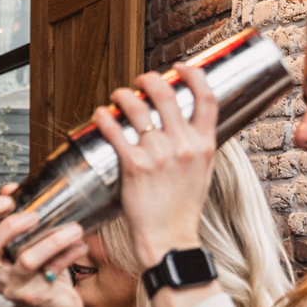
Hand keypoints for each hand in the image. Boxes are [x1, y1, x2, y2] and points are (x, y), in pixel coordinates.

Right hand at [0, 192, 89, 306]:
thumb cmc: (44, 273)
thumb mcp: (30, 243)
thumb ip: (21, 219)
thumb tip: (13, 188)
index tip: (7, 198)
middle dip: (10, 225)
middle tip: (35, 215)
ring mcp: (11, 287)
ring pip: (25, 260)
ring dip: (52, 240)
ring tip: (74, 228)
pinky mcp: (32, 297)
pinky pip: (50, 270)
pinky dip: (68, 255)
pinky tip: (80, 245)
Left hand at [102, 66, 217, 267]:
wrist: (170, 239)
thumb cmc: (183, 208)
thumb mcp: (203, 171)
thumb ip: (197, 145)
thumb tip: (188, 124)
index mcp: (205, 144)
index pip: (206, 97)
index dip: (192, 75)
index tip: (178, 68)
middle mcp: (183, 145)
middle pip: (166, 94)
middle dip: (149, 79)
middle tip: (140, 81)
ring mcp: (158, 155)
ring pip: (137, 108)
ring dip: (123, 95)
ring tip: (117, 97)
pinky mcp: (134, 166)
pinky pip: (115, 131)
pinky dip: (104, 117)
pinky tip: (100, 114)